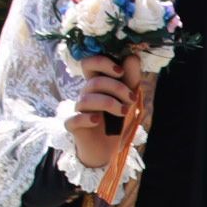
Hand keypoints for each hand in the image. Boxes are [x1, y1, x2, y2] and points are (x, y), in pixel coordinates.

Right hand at [64, 53, 145, 167]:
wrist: (110, 149)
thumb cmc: (118, 121)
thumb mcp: (129, 100)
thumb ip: (131, 79)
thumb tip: (132, 56)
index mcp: (98, 84)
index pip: (90, 64)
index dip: (102, 62)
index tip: (120, 71)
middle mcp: (86, 95)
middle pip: (94, 81)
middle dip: (116, 87)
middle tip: (132, 99)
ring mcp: (79, 110)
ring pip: (86, 99)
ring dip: (109, 103)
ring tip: (124, 112)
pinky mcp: (74, 126)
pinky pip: (74, 119)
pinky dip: (85, 118)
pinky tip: (97, 120)